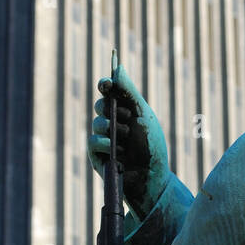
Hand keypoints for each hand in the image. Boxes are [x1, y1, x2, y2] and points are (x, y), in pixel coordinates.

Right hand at [87, 64, 169, 210]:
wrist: (151, 177)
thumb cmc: (151, 147)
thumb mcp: (143, 116)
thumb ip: (130, 92)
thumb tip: (119, 68)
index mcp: (125, 111)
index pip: (109, 92)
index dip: (105, 85)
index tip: (106, 84)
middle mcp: (112, 123)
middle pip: (100, 104)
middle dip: (111, 108)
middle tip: (126, 118)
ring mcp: (103, 139)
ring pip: (96, 123)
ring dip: (112, 128)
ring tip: (126, 139)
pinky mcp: (97, 156)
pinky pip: (93, 141)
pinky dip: (105, 144)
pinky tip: (117, 152)